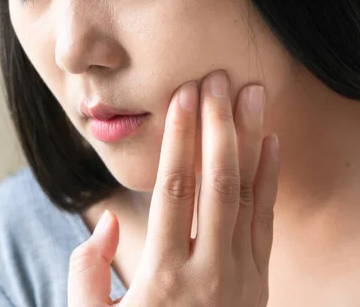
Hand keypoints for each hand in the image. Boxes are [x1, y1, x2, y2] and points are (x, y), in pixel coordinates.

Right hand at [68, 70, 279, 305]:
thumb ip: (87, 273)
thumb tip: (110, 220)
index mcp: (162, 277)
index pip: (175, 189)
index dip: (180, 138)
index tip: (185, 96)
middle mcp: (208, 271)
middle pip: (217, 181)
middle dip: (217, 125)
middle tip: (218, 78)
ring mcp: (242, 276)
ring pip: (248, 193)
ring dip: (250, 139)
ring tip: (251, 95)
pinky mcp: (261, 280)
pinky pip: (268, 219)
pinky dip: (271, 177)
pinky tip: (272, 141)